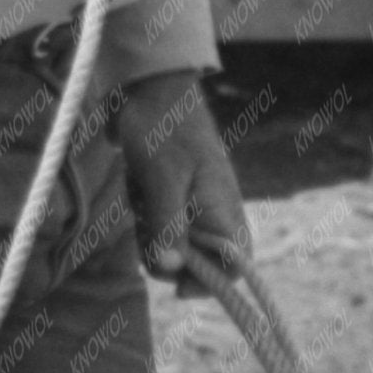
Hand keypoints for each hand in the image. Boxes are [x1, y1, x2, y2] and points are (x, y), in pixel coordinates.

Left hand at [116, 72, 253, 283]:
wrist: (145, 84)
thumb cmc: (161, 125)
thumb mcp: (161, 178)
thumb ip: (168, 225)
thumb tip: (172, 270)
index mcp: (223, 206)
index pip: (237, 264)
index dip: (212, 284)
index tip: (176, 287)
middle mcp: (213, 208)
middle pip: (195, 259)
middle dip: (165, 250)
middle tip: (145, 219)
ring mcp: (192, 201)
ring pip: (170, 241)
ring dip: (147, 227)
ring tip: (139, 191)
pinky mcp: (171, 193)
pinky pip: (155, 220)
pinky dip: (141, 209)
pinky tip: (135, 182)